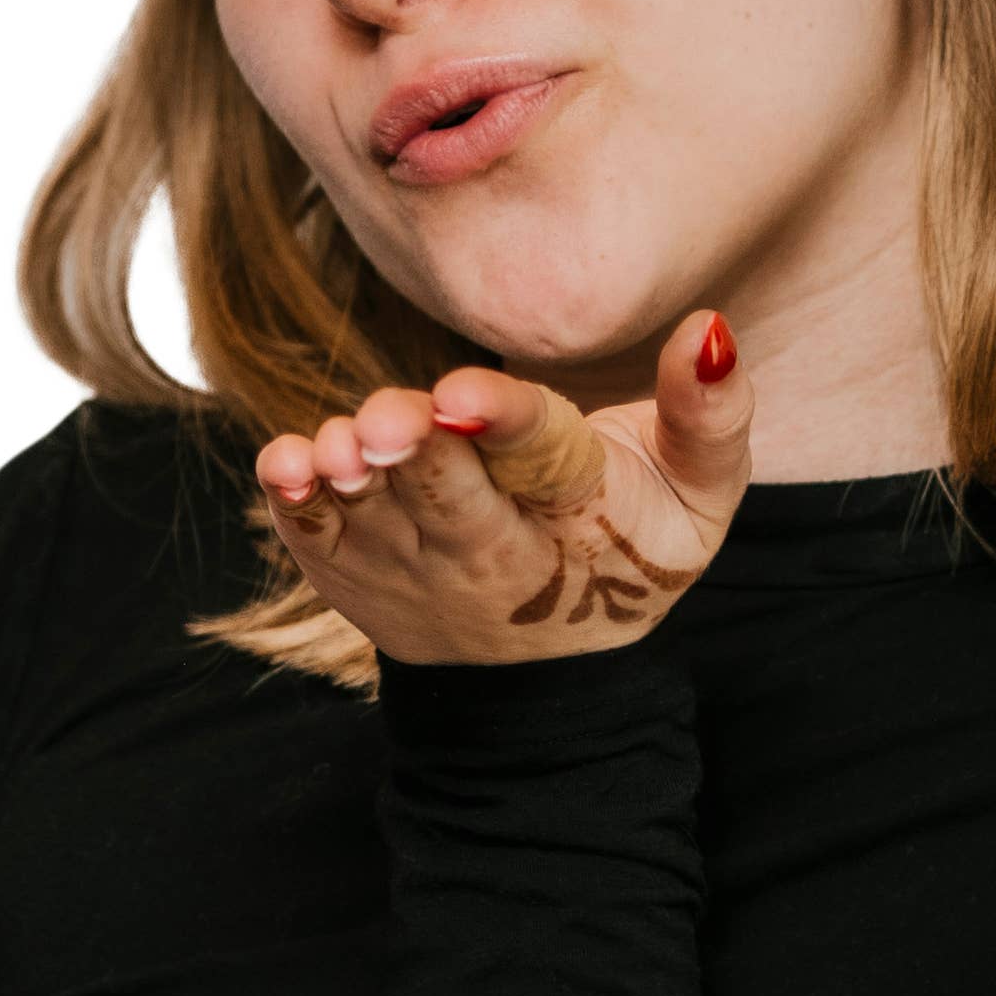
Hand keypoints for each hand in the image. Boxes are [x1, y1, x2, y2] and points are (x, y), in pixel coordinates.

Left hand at [255, 310, 752, 667]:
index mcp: (579, 521)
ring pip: (372, 516)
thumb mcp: (700, 494)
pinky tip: (287, 462)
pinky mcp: (351, 571)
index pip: (542, 465)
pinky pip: (311, 536)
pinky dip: (293, 500)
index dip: (503, 426)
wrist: (550, 665)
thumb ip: (708, 416)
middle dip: (417, 457)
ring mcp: (410, 570)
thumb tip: (707, 329)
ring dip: (349, 476)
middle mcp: (489, 559)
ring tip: (341, 444)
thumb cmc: (633, 539)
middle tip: (391, 419)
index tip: (464, 394)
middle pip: (446, 503)